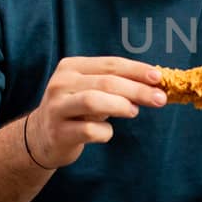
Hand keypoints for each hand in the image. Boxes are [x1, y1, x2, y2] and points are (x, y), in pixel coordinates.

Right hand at [26, 56, 166, 168]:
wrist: (41, 137)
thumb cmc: (76, 110)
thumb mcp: (91, 90)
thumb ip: (116, 85)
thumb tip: (155, 85)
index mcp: (71, 67)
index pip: (110, 64)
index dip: (137, 70)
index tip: (159, 77)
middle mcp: (60, 84)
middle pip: (106, 82)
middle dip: (137, 90)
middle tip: (160, 99)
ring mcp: (56, 108)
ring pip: (94, 101)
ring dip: (121, 106)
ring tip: (134, 111)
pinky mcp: (58, 133)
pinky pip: (89, 130)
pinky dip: (104, 132)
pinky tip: (105, 132)